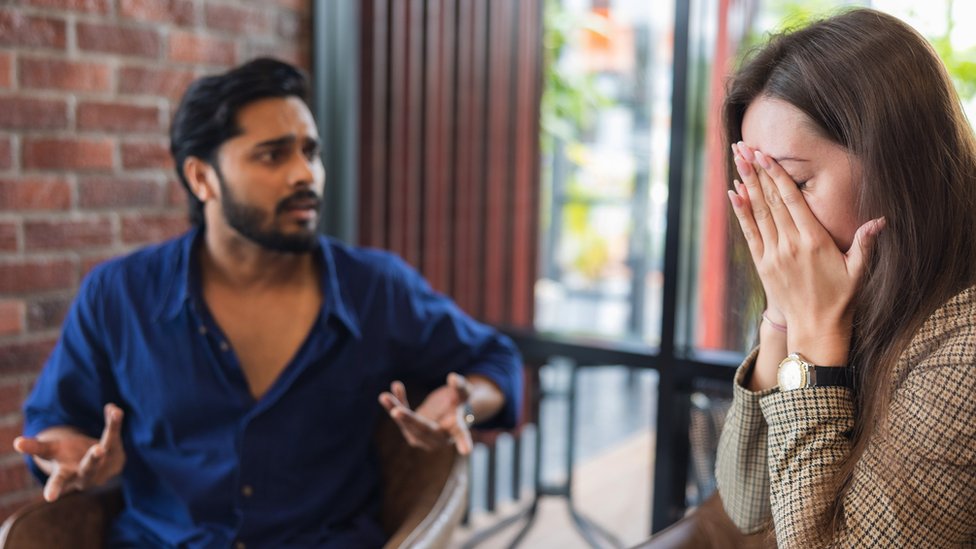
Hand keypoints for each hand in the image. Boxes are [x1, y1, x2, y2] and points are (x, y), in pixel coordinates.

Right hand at [12, 403, 125, 501]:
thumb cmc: (68, 458)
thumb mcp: (51, 452)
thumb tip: (17, 442)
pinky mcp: (118, 453)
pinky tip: (113, 408)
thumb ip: (35, 448)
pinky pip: (115, 434)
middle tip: (98, 449)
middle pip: (90, 467)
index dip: (54, 488)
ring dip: (111, 429)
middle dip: (94, 458)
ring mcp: (105, 464)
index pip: (59, 482)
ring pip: (109, 444)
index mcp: (67, 475)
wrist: (100, 466)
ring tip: (115, 413)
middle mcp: (88, 473)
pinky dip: (113, 421)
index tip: (50, 497)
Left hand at [378, 373, 473, 454]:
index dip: (463, 442)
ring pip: (407, 424)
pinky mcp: (411, 430)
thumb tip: (452, 377)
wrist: (448, 412)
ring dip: (394, 408)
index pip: (461, 436)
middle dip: (409, 420)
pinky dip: (397, 402)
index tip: (467, 451)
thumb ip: (460, 386)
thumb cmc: (460, 403)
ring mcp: (422, 438)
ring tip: (383, 396)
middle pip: (423, 429)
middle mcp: (438, 438)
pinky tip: (395, 386)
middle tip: (396, 412)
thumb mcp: (464, 393)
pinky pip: (402, 417)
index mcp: (456, 430)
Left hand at [728, 142, 884, 364]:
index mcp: (814, 240)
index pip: (792, 200)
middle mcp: (790, 245)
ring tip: (737, 160)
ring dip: (746, 184)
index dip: (777, 175)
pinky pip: (750, 233)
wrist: (815, 328)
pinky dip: (741, 213)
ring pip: (758, 212)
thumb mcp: (859, 270)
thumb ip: (866, 243)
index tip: (766, 154)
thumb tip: (881, 219)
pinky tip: (734, 194)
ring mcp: (774, 254)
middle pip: (771, 200)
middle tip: (744, 146)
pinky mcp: (763, 265)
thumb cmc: (841, 298)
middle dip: (756, 171)